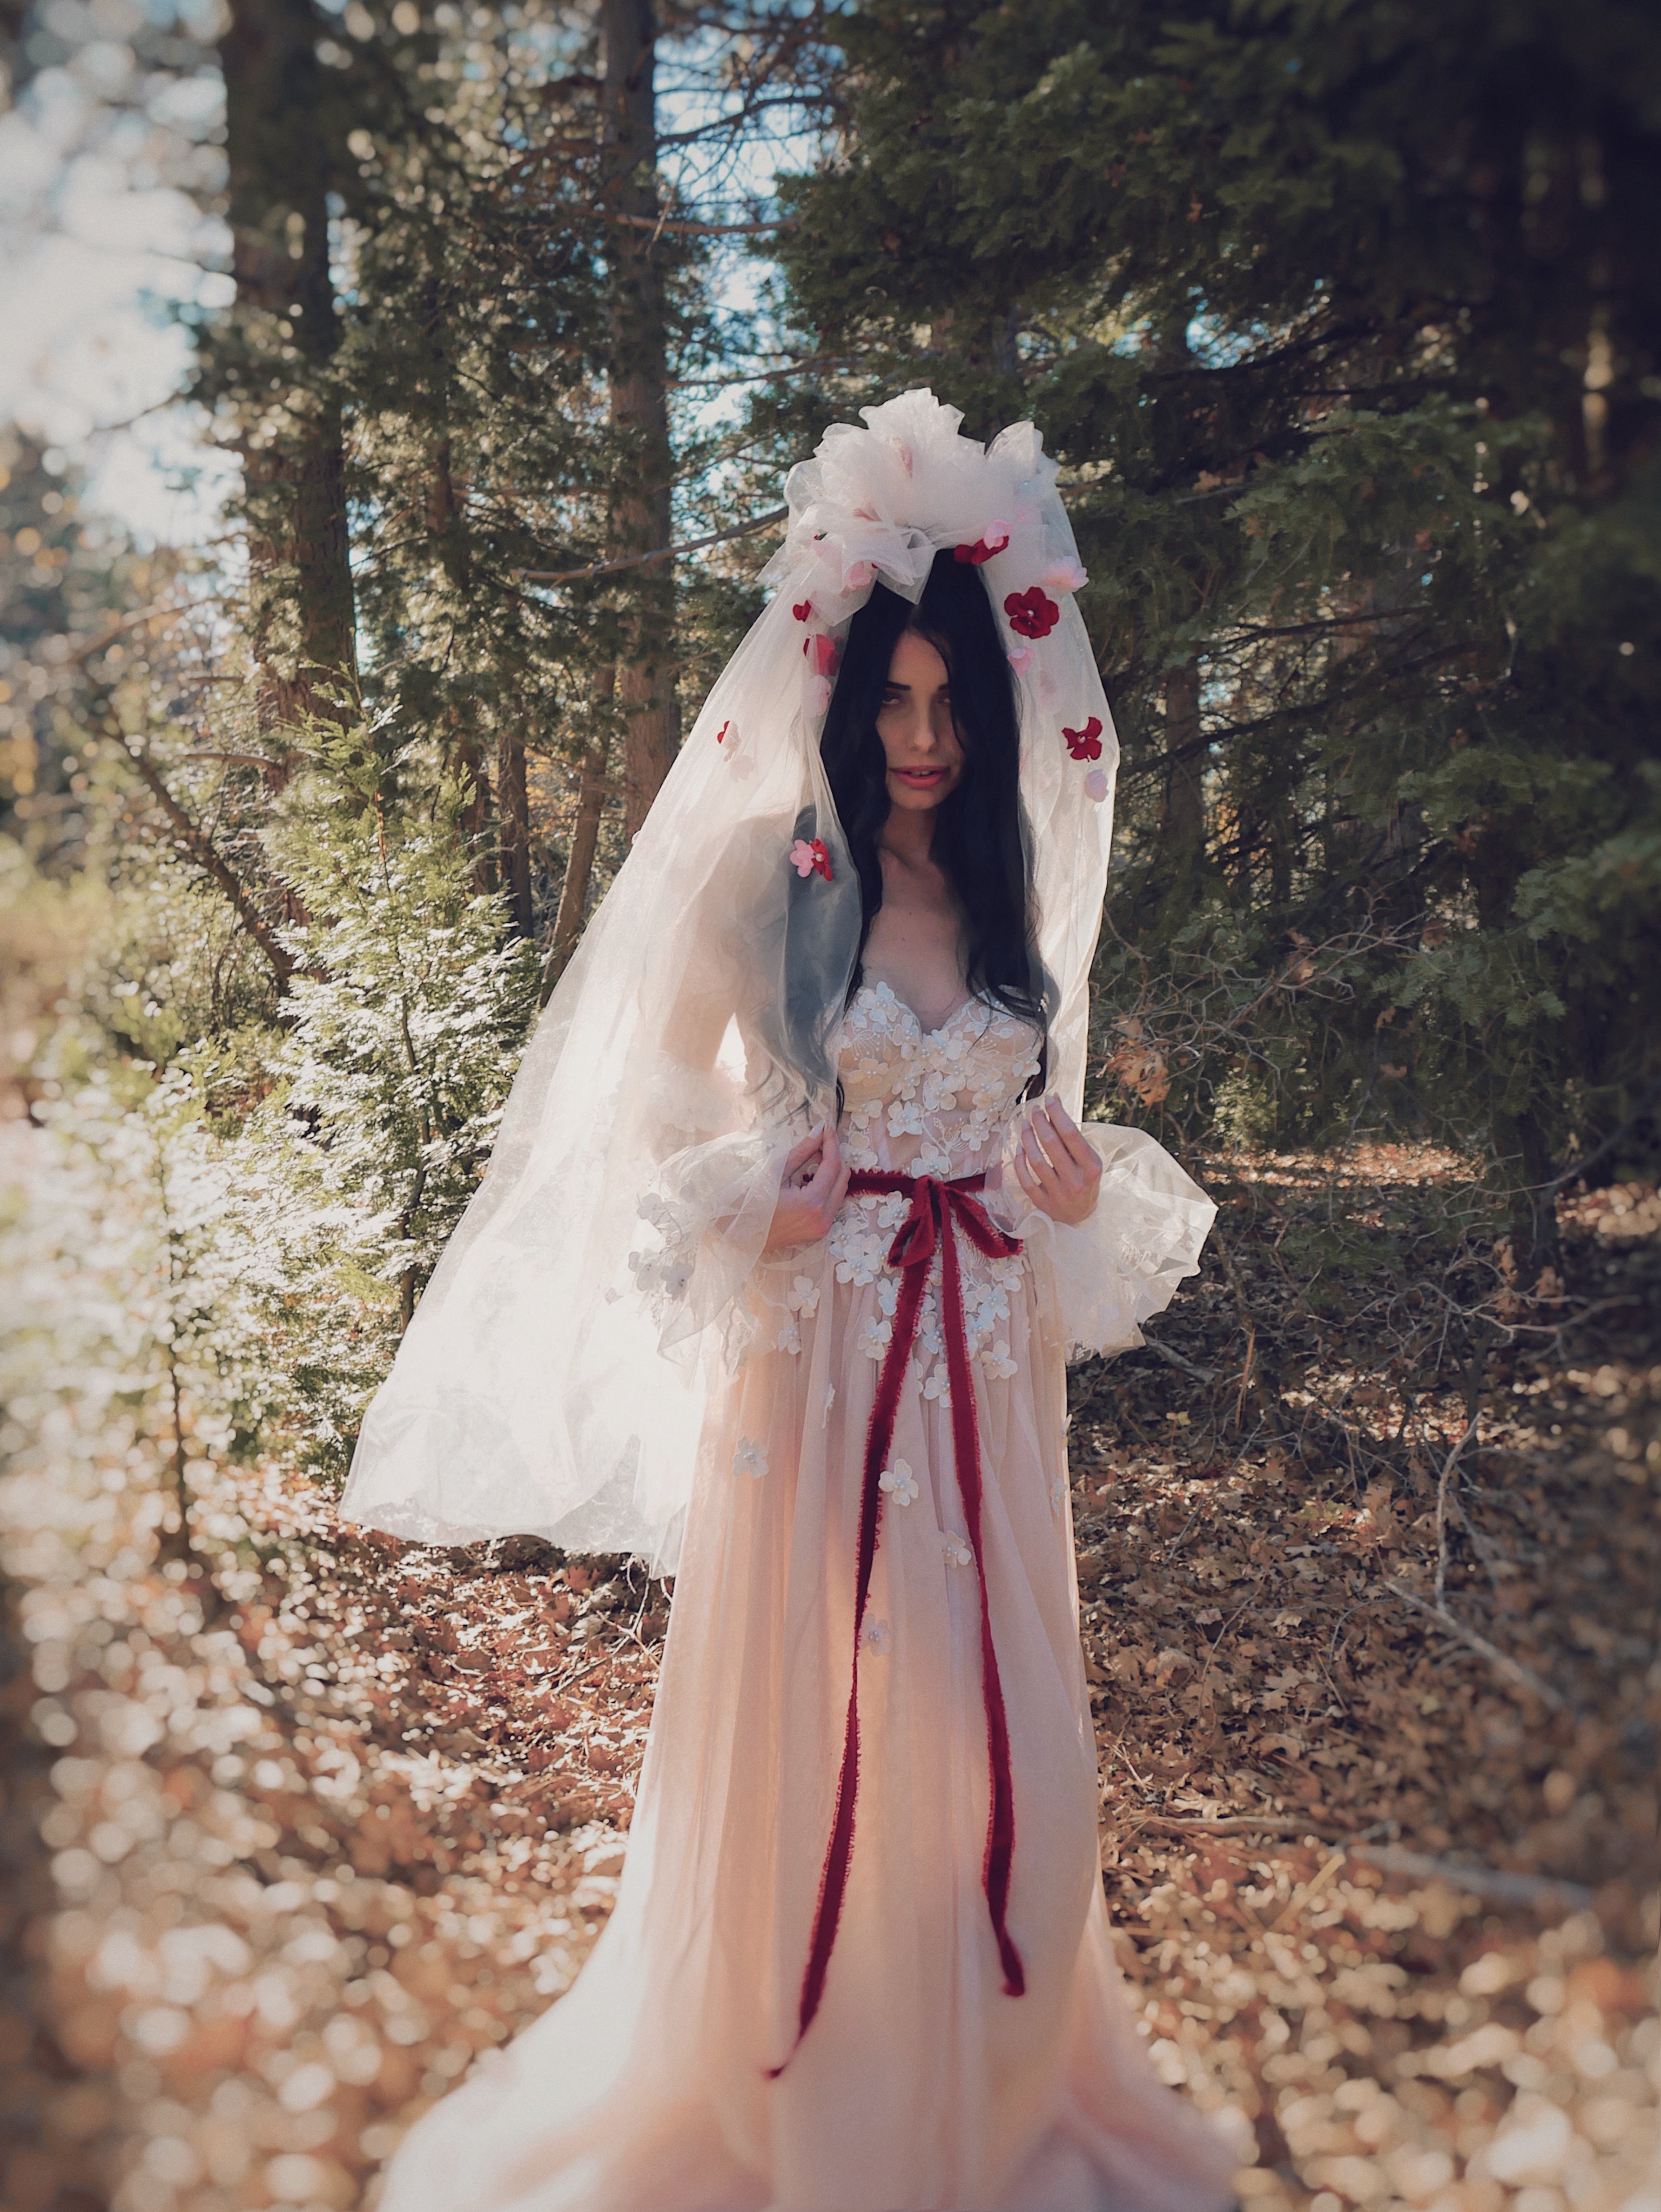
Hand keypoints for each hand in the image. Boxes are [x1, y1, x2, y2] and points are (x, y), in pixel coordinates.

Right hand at [763, 1123, 848, 1253]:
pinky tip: (812, 1176)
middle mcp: (823, 1217)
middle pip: (842, 1177)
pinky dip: (827, 1186)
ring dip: (832, 1171)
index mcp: (813, 1202)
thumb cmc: (751, 1201)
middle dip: (834, 1155)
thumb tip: (819, 1131)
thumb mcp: (776, 1171)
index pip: (832, 1165)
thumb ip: (802, 1151)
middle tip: (819, 1140)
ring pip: (840, 1190)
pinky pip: (833, 1202)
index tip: (827, 1127)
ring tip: (814, 1156)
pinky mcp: (819, 1231)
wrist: (739, 1233)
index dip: (831, 1143)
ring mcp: (823, 1227)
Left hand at [1012, 1097, 1100, 1226]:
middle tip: (1034, 1110)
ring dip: (1027, 1138)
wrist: (1081, 1215)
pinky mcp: (1043, 1203)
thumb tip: (1055, 1102)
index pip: (1071, 1135)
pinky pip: (1025, 1180)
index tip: (1048, 1099)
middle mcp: (1076, 1182)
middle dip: (1040, 1122)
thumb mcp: (1086, 1158)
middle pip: (1051, 1145)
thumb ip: (1071, 1135)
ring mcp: (1059, 1194)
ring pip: (1036, 1161)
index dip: (1057, 1113)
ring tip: (1025, 1124)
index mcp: (1091, 1168)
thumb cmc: (1083, 1178)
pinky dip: (1020, 1161)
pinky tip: (1019, 1147)